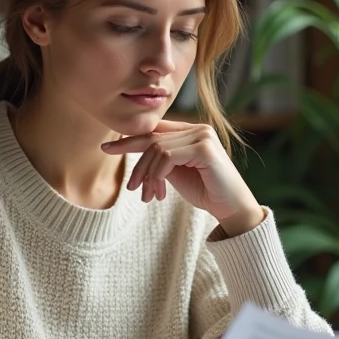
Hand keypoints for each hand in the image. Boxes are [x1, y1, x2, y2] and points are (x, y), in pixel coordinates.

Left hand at [101, 120, 264, 235]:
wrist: (232, 210)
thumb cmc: (206, 192)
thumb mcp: (176, 173)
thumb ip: (160, 160)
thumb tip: (135, 152)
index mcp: (191, 132)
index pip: (154, 130)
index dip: (129, 139)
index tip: (106, 149)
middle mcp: (198, 129)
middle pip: (152, 139)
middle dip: (136, 164)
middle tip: (130, 188)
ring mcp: (202, 136)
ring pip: (157, 149)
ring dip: (146, 176)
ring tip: (146, 197)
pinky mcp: (204, 148)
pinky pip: (167, 157)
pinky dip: (157, 176)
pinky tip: (158, 194)